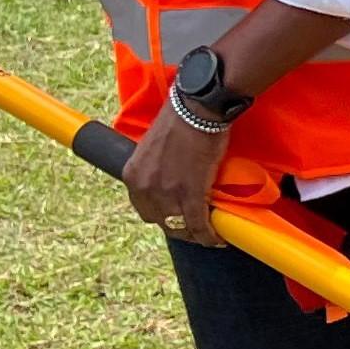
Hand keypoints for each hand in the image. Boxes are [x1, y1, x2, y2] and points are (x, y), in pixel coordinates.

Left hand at [123, 111, 233, 244]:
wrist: (196, 110)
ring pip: (180, 227)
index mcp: (132, 175)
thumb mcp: (154, 148)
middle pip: (161, 222)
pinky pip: (198, 224)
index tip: (177, 218)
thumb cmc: (180, 121)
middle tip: (195, 229)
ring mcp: (167, 192)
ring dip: (195, 235)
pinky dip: (208, 235)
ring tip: (208, 235)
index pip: (144, 210)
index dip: (163, 218)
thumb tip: (170, 181)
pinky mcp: (190, 194)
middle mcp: (145, 187)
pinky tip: (217, 238)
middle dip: (178, 229)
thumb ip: (156, 169)